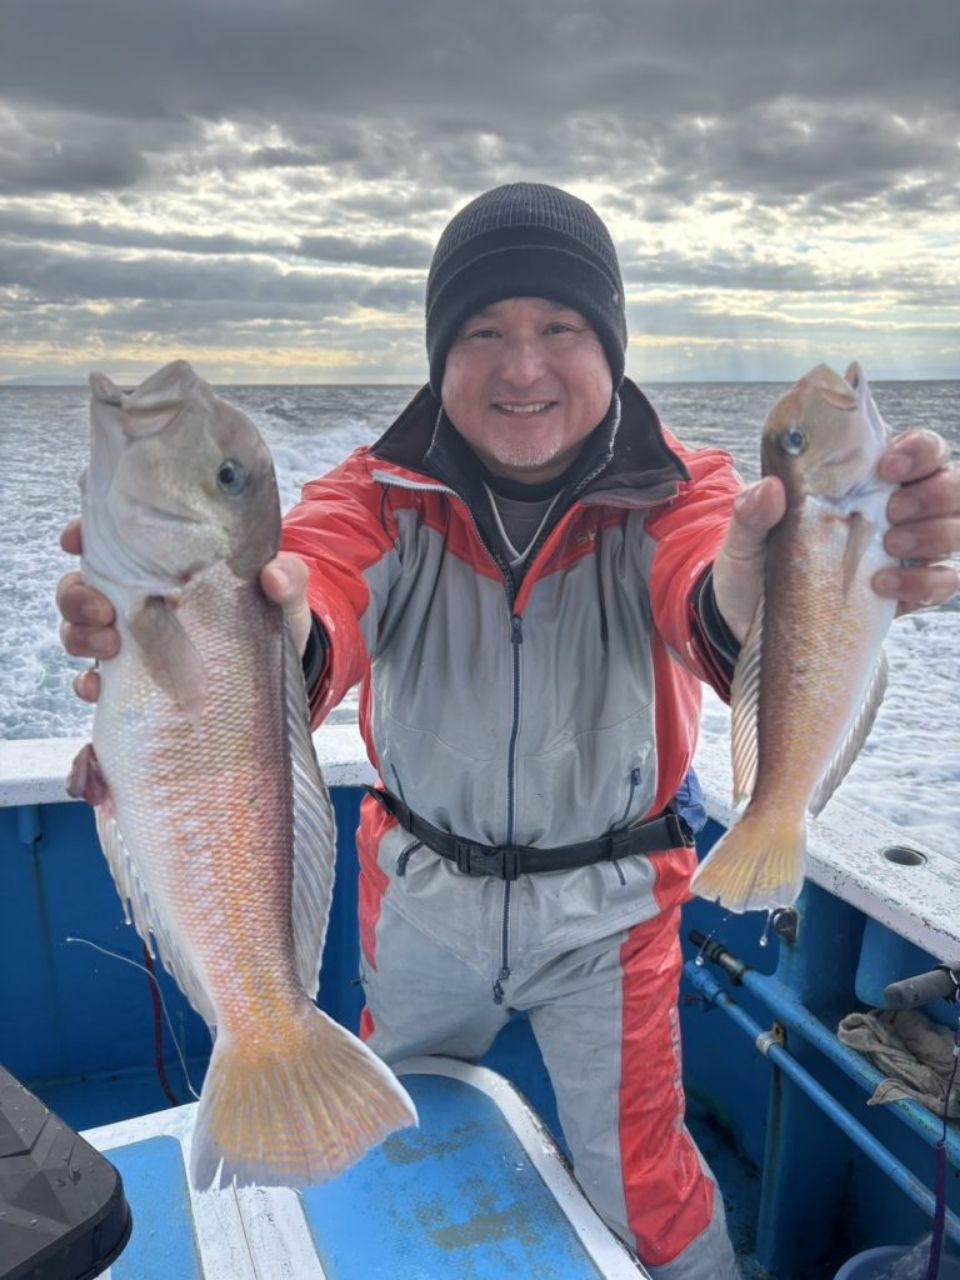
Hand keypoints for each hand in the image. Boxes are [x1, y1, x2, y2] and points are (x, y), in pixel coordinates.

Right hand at [57, 520, 312, 702]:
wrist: (278, 673)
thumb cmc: (274, 619)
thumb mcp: (285, 596)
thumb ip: (287, 578)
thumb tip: (274, 576)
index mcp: (165, 565)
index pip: (112, 539)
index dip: (82, 533)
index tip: (75, 538)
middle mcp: (140, 597)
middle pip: (81, 586)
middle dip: (76, 595)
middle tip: (103, 609)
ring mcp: (132, 638)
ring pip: (79, 629)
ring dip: (79, 635)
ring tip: (109, 646)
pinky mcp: (133, 679)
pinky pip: (92, 679)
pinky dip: (87, 682)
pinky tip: (98, 686)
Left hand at [712, 430, 959, 641]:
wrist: (752, 629)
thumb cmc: (753, 572)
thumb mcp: (743, 542)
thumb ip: (751, 514)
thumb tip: (769, 488)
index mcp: (861, 482)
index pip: (918, 449)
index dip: (918, 450)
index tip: (888, 466)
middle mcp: (893, 511)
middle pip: (951, 485)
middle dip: (933, 493)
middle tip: (892, 510)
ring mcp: (905, 553)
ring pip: (956, 529)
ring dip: (934, 533)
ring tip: (889, 545)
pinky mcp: (905, 593)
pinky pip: (942, 582)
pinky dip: (923, 583)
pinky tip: (883, 586)